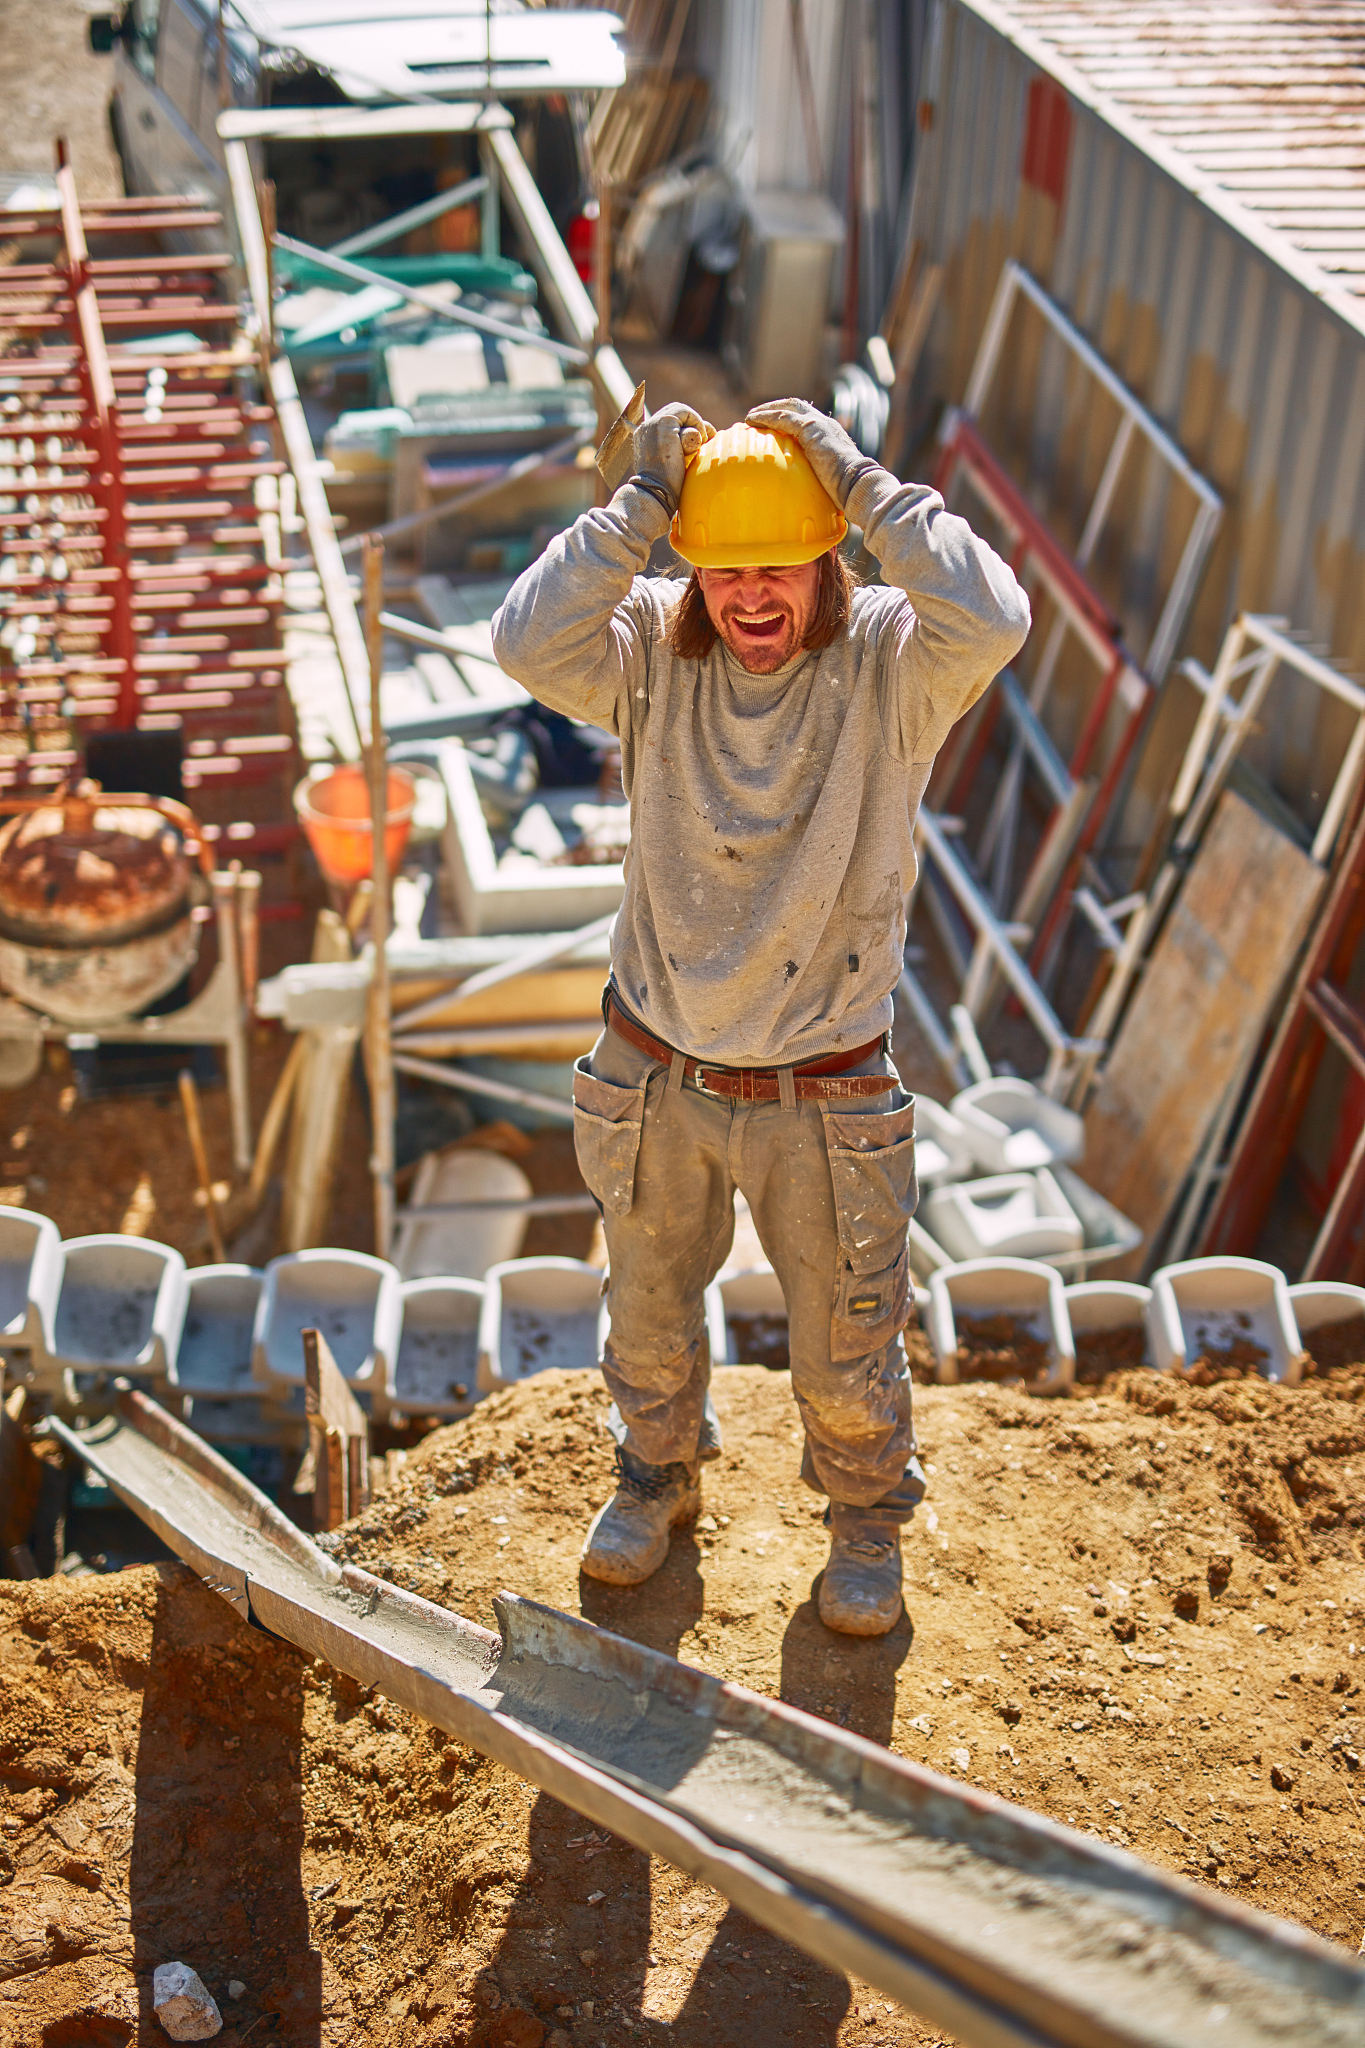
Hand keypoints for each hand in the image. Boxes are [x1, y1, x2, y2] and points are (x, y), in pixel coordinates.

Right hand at [631, 402, 714, 514]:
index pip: (670, 422)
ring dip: (696, 423)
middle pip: (676, 412)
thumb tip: (703, 436)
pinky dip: (697, 422)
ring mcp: (653, 424)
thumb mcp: (675, 463)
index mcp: (645, 438)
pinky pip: (685, 412)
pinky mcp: (663, 424)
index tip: (701, 442)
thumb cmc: (667, 487)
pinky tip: (700, 439)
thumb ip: (683, 448)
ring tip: (701, 442)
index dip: (688, 427)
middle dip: (694, 423)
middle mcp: (646, 427)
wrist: (656, 493)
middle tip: (706, 439)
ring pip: (681, 411)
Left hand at [746, 397, 877, 511]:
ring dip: (767, 409)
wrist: (857, 483)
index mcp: (831, 434)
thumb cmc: (847, 491)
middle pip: (797, 406)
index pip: (808, 419)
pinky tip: (752, 420)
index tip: (773, 426)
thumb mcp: (829, 483)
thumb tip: (806, 501)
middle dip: (776, 407)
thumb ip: (817, 482)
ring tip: (750, 417)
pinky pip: (783, 418)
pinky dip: (766, 417)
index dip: (789, 419)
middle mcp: (826, 424)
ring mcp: (819, 423)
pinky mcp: (811, 427)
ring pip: (788, 407)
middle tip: (757, 416)